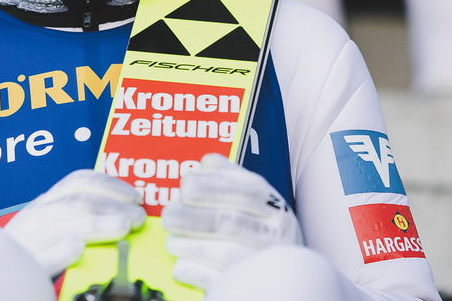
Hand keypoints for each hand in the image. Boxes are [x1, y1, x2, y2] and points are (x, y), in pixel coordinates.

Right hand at [3, 169, 145, 276]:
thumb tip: (122, 212)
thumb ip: (77, 215)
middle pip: (77, 202)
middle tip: (138, 218)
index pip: (78, 181)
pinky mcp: (23, 268)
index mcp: (45, 204)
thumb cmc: (30, 254)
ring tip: (122, 228)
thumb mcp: (51, 226)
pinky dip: (59, 250)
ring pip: (62, 224)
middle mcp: (35, 217)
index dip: (110, 184)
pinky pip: (40, 257)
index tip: (135, 195)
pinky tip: (77, 248)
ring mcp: (27, 242)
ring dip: (96, 224)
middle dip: (112, 206)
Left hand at [161, 153, 303, 290]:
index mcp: (276, 208)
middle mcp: (278, 236)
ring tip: (171, 240)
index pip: (247, 189)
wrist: (282, 280)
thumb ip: (232, 179)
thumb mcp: (255, 204)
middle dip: (192, 216)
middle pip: (230, 221)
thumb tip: (208, 162)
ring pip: (224, 253)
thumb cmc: (260, 235)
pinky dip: (194, 271)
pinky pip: (218, 280)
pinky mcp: (252, 291)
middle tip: (168, 214)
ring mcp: (267, 265)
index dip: (212, 185)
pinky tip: (180, 265)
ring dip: (189, 244)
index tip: (185, 185)